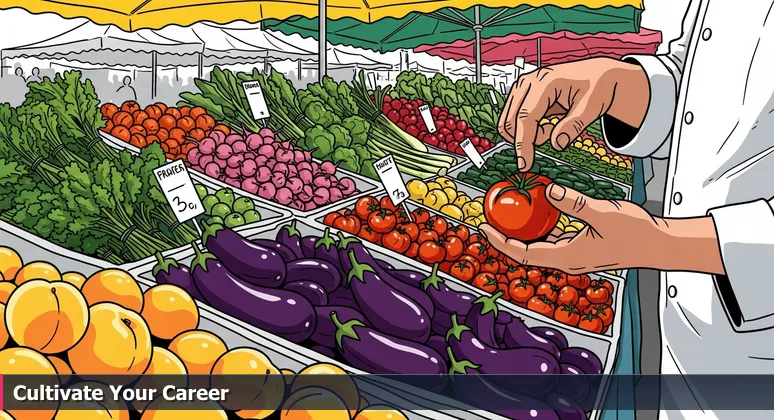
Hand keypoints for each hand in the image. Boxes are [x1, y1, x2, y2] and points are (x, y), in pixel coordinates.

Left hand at [479, 184, 725, 274]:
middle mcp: (568, 261)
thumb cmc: (636, 232)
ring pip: (541, 248)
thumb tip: (549, 190)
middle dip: (507, 237)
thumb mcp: (603, 212)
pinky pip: (554, 242)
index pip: (524, 253)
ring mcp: (576, 257)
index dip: (501, 242)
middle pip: (528, 253)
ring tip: (509, 216)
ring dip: (523, 235)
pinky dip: (542, 231)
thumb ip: (574, 203)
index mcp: (568, 256)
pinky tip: (540, 215)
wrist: (660, 245)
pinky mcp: (584, 251)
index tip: (485, 228)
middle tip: (491, 218)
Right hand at [498, 58, 649, 170]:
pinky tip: (547, 124)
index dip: (523, 143)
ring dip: (527, 135)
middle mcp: (527, 82)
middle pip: (510, 121)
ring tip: (552, 128)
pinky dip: (528, 130)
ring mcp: (521, 88)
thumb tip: (557, 145)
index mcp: (544, 82)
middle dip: (527, 139)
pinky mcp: (520, 96)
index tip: (525, 166)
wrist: (595, 76)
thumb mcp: (591, 108)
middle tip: (553, 135)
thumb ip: (574, 126)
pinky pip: (514, 121)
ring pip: (509, 123)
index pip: (526, 117)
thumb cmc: (595, 88)